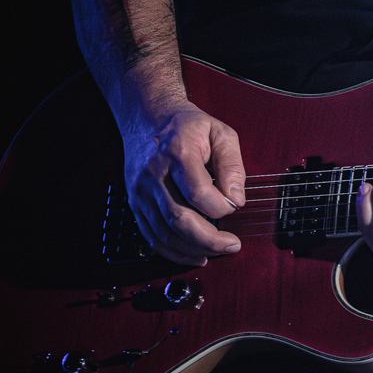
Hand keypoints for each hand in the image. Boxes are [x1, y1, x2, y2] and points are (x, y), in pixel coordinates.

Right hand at [122, 102, 245, 264]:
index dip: (221, 207)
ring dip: (193, 250)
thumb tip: (236, 199)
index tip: (235, 206)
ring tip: (217, 252)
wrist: (147, 118)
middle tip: (232, 245)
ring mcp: (141, 191)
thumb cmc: (187, 126)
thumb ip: (233, 165)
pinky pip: (152, 236)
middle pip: (179, 219)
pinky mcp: (136, 203)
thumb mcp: (220, 133)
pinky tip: (195, 255)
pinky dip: (174, 252)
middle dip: (209, 239)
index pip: (198, 193)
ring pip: (165, 233)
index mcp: (177, 153)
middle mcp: (154, 174)